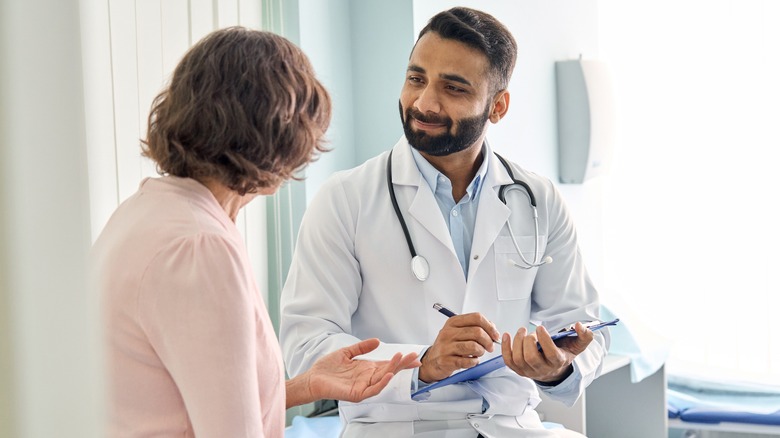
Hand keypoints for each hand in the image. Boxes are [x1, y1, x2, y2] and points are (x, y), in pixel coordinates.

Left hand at [305, 338, 420, 402]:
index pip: (388, 364)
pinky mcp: (357, 394)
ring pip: (383, 379)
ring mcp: (364, 387)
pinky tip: (388, 374)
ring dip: (393, 369)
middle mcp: (368, 378)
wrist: (312, 378)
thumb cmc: (327, 368)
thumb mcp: (347, 352)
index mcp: (367, 369)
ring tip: (401, 359)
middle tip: (414, 356)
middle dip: (402, 364)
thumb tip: (377, 341)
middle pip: (389, 370)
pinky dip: (382, 382)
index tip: (414, 356)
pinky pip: (373, 390)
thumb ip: (362, 347)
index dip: (400, 361)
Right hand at [419, 312, 500, 382]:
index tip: (495, 335)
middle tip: (489, 347)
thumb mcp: (458, 331)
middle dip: (488, 341)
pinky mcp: (446, 360)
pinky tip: (472, 360)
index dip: (490, 327)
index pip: (476, 318)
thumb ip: (475, 327)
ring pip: (473, 346)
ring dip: (481, 351)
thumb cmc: (448, 346)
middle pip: (477, 332)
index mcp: (453, 322)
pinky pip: (467, 361)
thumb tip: (492, 327)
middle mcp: (448, 332)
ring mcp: (446, 346)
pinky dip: (474, 362)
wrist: (432, 361)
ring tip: (478, 353)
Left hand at [500, 322, 592, 383]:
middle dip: (528, 341)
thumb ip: (584, 335)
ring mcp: (529, 371)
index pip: (551, 354)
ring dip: (517, 342)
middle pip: (531, 358)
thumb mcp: (577, 345)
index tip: (540, 328)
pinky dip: (505, 348)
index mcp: (558, 362)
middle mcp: (543, 369)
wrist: (555, 370)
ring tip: (522, 331)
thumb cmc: (564, 354)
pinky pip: (509, 361)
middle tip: (530, 332)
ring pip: (519, 359)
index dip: (545, 340)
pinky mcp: (519, 370)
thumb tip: (579, 325)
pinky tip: (507, 336)